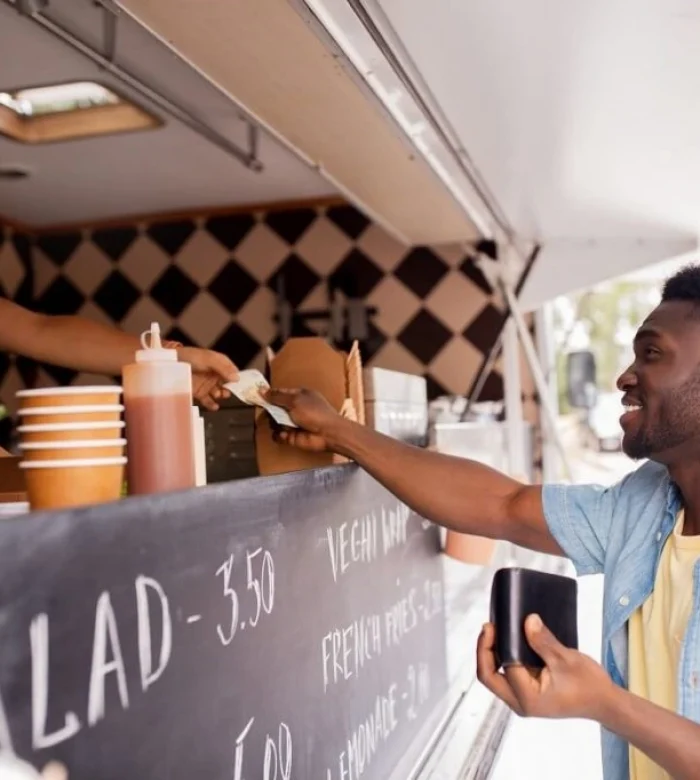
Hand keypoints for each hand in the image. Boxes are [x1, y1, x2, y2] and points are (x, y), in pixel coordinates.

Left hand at [176, 347, 237, 410]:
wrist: (170, 364)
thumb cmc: (190, 357)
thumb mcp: (208, 359)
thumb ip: (223, 368)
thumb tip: (236, 378)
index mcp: (219, 364)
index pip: (232, 372)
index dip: (236, 378)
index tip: (239, 384)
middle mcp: (215, 374)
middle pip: (227, 384)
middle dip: (229, 388)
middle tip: (226, 390)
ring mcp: (207, 384)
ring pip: (219, 392)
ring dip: (221, 395)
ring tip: (218, 394)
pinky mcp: (199, 393)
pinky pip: (208, 401)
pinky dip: (212, 404)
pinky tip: (214, 406)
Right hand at [264, 388, 343, 451]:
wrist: (328, 434)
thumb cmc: (315, 413)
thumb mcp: (295, 400)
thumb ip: (277, 396)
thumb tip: (261, 390)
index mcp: (299, 395)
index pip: (280, 393)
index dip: (269, 394)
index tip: (257, 396)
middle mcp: (295, 408)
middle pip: (275, 408)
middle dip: (270, 411)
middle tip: (267, 412)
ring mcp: (293, 423)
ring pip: (274, 422)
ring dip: (275, 423)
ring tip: (281, 424)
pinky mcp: (292, 436)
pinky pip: (278, 435)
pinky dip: (279, 435)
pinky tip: (285, 433)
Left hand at [476, 614, 615, 720]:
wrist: (604, 701)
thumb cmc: (589, 685)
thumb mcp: (566, 659)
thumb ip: (544, 641)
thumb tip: (528, 620)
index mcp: (527, 698)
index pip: (500, 669)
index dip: (491, 646)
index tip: (493, 624)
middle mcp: (521, 702)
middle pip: (489, 677)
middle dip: (484, 651)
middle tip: (489, 627)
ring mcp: (523, 699)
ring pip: (496, 676)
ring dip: (492, 654)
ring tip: (495, 630)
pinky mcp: (528, 692)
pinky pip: (507, 674)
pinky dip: (504, 657)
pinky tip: (508, 640)